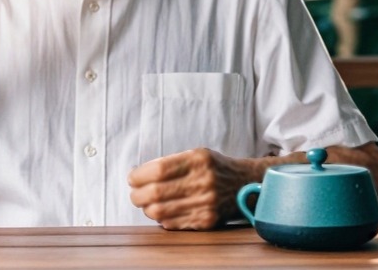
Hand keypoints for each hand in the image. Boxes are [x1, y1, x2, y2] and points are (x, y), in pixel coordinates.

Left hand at [128, 148, 255, 229]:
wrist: (245, 184)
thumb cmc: (214, 168)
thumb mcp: (196, 155)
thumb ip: (170, 163)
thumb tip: (137, 174)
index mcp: (198, 160)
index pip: (158, 170)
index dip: (139, 175)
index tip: (132, 177)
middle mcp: (203, 181)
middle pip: (156, 193)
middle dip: (137, 195)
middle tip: (134, 193)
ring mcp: (205, 203)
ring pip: (160, 211)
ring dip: (147, 208)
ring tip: (146, 203)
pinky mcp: (206, 221)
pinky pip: (172, 223)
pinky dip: (161, 218)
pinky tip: (162, 211)